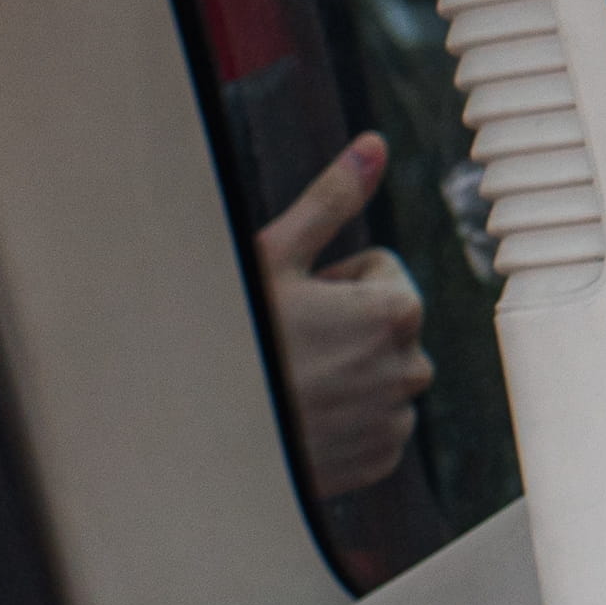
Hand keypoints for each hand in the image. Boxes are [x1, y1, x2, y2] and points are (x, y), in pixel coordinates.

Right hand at [257, 133, 435, 497]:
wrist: (194, 445)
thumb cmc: (227, 348)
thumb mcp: (272, 261)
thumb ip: (332, 200)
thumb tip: (374, 143)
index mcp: (395, 309)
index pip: (382, 271)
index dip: (331, 281)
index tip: (293, 305)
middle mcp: (410, 366)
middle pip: (383, 325)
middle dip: (344, 328)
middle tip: (283, 347)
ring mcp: (395, 419)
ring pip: (378, 375)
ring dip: (344, 374)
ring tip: (286, 388)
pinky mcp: (378, 461)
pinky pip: (372, 425)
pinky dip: (343, 422)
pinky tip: (297, 422)